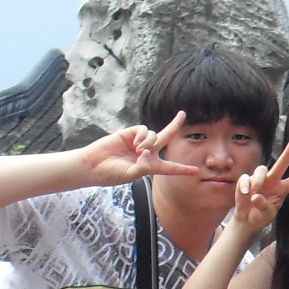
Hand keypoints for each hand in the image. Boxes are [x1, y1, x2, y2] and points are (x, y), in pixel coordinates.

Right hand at [79, 113, 202, 184]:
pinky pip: (144, 130)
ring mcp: (138, 142)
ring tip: (138, 150)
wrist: (93, 165)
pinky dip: (143, 136)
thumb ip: (143, 167)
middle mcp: (146, 153)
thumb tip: (149, 152)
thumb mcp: (130, 175)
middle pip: (165, 138)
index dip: (182, 169)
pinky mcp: (129, 133)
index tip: (196, 171)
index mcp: (150, 167)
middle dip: (174, 125)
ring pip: (155, 135)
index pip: (170, 168)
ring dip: (149, 142)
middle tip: (182, 114)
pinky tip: (135, 143)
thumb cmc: (111, 174)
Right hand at [230, 138, 288, 235]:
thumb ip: (264, 207)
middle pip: (281, 164)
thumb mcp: (266, 215)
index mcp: (282, 189)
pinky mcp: (246, 181)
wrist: (246, 220)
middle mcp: (272, 181)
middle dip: (288, 152)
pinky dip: (245, 186)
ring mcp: (258, 179)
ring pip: (261, 170)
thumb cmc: (260, 216)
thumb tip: (256, 196)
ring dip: (258, 181)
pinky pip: (246, 178)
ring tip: (254, 194)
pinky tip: (245, 193)